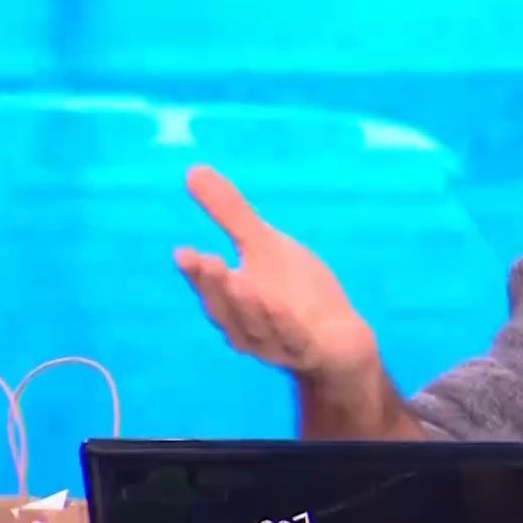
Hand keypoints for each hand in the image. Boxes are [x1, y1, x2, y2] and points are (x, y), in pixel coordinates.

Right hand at [174, 164, 378, 379]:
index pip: (209, 287)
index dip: (197, 273)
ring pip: (255, 327)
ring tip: (240, 280)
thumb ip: (231, 213)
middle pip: (226, 309)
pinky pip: (293, 341)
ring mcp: (276, 343)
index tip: (184, 252)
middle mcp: (247, 327)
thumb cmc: (296, 290)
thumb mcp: (265, 246)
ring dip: (246, 305)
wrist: (338, 339)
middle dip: (215, 286)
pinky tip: (281, 306)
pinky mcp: (308, 352)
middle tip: (205, 261)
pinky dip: (285, 325)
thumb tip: (194, 170)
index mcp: (232, 301)